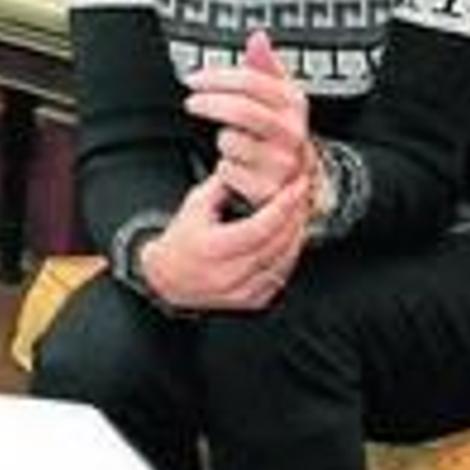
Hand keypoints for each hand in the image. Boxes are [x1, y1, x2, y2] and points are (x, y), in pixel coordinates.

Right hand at [140, 173, 306, 311]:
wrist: (166, 278)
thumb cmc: (180, 240)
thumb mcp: (194, 205)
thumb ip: (224, 186)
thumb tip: (251, 168)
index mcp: (213, 248)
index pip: (260, 227)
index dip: (284, 206)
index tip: (298, 187)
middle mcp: (227, 273)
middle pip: (277, 244)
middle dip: (295, 217)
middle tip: (303, 197)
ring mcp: (240, 291)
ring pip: (284, 262)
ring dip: (297, 237)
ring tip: (299, 216)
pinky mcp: (249, 301)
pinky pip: (280, 278)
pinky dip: (288, 258)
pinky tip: (289, 241)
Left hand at [184, 30, 315, 220]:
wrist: (298, 179)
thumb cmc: (280, 132)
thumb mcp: (278, 98)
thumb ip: (265, 67)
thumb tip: (258, 38)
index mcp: (294, 104)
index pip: (255, 82)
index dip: (219, 78)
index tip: (195, 79)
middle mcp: (292, 133)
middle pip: (243, 112)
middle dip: (211, 104)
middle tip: (192, 102)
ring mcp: (282, 162)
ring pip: (233, 141)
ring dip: (221, 139)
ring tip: (229, 139)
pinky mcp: (267, 189)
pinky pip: (229, 171)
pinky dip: (224, 167)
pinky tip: (233, 163)